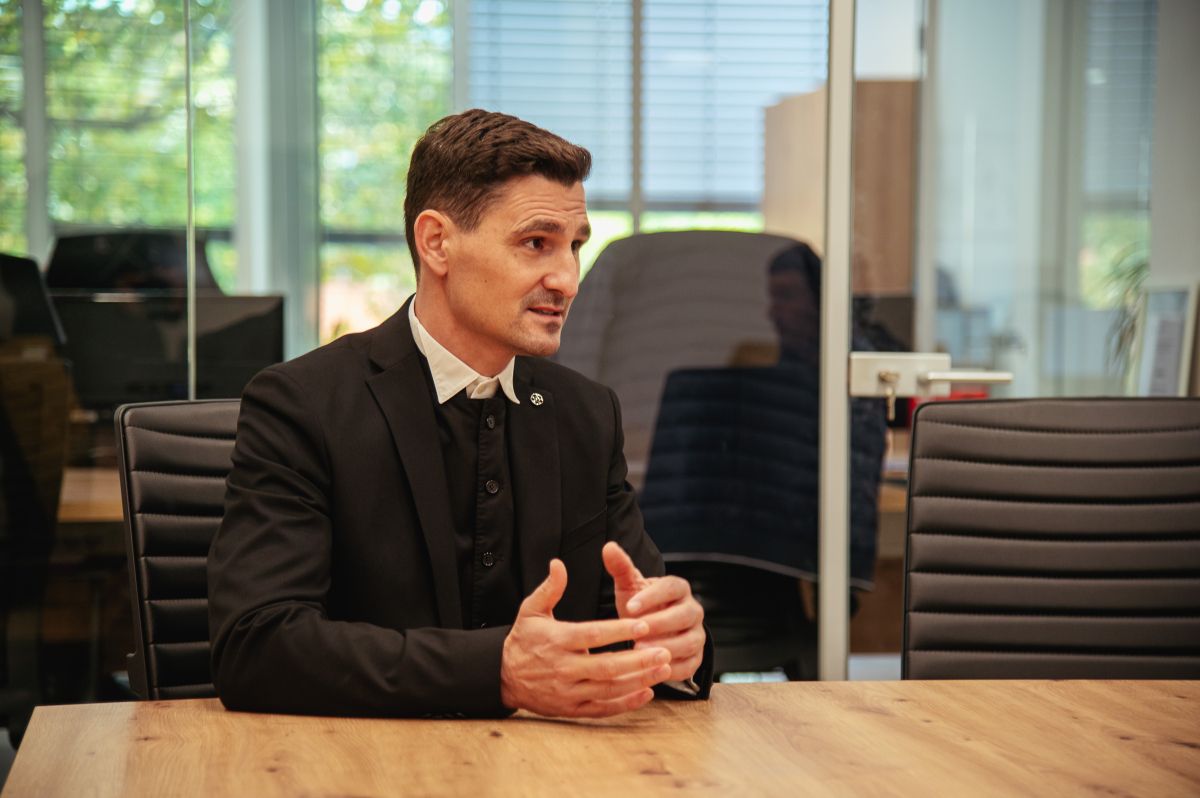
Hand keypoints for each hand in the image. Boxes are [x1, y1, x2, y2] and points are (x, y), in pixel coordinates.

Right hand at [500, 558, 672, 717]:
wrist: (503, 676)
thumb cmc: (523, 640)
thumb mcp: (530, 610)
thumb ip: (549, 589)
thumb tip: (559, 563)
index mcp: (558, 640)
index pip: (593, 635)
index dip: (619, 630)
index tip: (643, 623)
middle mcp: (564, 668)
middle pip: (606, 666)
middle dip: (638, 660)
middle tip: (664, 651)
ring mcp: (568, 691)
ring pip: (609, 689)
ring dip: (638, 681)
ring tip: (664, 669)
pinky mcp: (572, 709)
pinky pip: (603, 709)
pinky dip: (626, 704)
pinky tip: (647, 692)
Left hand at [602, 542, 705, 681]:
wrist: (651, 632)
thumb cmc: (639, 606)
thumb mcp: (629, 587)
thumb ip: (621, 568)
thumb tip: (608, 547)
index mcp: (678, 589)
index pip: (671, 587)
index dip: (652, 597)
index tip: (629, 607)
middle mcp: (692, 610)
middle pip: (684, 615)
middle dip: (660, 624)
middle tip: (637, 631)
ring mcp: (697, 634)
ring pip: (689, 641)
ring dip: (666, 647)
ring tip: (641, 651)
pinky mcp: (696, 657)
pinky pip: (690, 665)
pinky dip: (672, 669)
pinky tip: (651, 670)